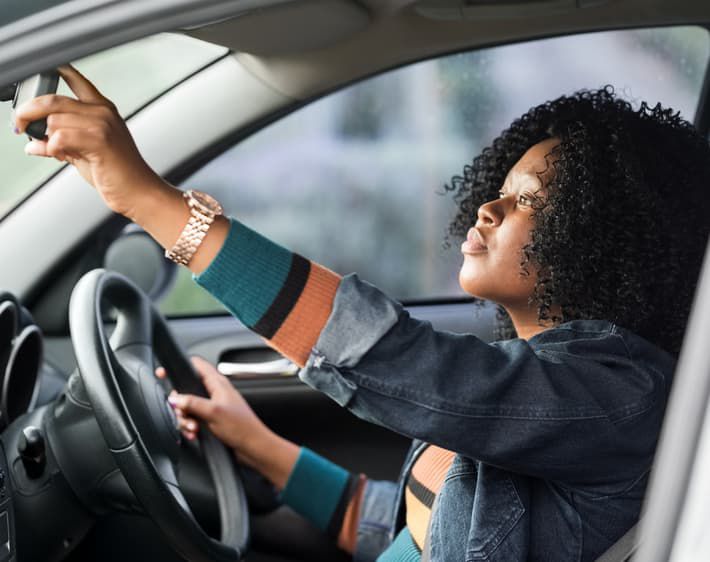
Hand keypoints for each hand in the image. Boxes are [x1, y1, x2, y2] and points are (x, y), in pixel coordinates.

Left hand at [12, 64, 168, 220]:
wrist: (138, 192)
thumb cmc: (116, 174)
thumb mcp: (82, 154)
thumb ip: (60, 142)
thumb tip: (32, 142)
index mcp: (102, 110)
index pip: (75, 79)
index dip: (55, 70)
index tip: (38, 72)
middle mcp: (102, 112)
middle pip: (52, 100)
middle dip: (28, 113)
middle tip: (20, 126)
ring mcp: (102, 124)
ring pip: (53, 121)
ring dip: (47, 139)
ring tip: (57, 152)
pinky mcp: (99, 140)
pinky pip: (60, 137)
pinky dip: (53, 149)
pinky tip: (61, 157)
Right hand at [159, 356, 300, 488]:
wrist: (252, 447)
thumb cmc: (241, 427)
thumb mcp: (213, 412)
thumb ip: (192, 403)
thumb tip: (174, 398)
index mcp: (217, 383)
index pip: (196, 366)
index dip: (179, 367)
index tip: (163, 374)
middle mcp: (213, 392)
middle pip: (185, 390)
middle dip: (180, 405)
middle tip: (184, 415)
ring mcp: (211, 406)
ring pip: (187, 408)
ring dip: (185, 419)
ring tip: (194, 429)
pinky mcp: (210, 420)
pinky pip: (192, 420)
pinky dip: (190, 427)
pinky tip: (194, 434)